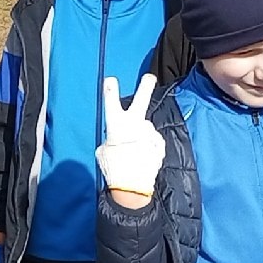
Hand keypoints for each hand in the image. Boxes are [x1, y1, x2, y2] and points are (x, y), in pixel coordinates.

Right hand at [93, 74, 163, 201]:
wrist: (131, 185)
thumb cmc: (113, 168)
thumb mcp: (104, 152)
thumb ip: (111, 140)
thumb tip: (116, 138)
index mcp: (116, 125)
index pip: (111, 103)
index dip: (110, 90)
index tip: (111, 79)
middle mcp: (135, 124)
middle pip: (141, 100)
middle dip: (145, 86)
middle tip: (149, 77)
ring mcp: (148, 133)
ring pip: (146, 129)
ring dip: (142, 138)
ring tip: (136, 154)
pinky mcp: (158, 143)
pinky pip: (153, 142)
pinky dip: (149, 148)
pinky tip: (143, 158)